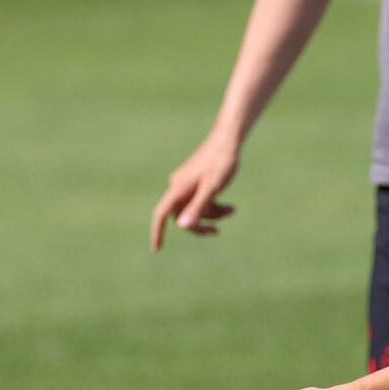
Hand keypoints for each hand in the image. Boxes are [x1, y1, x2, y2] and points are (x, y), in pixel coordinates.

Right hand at [149, 130, 237, 251]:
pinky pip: (200, 200)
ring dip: (211, 214)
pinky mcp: (196, 181)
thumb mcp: (212, 188)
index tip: (156, 249)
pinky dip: (213, 205)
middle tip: (217, 231)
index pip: (161, 214)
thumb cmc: (220, 163)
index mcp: (178, 188)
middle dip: (200, 223)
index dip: (157, 232)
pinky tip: (230, 207)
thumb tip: (182, 227)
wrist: (227, 140)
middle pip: (182, 215)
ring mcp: (186, 184)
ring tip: (232, 210)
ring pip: (194, 208)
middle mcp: (178, 186)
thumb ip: (198, 207)